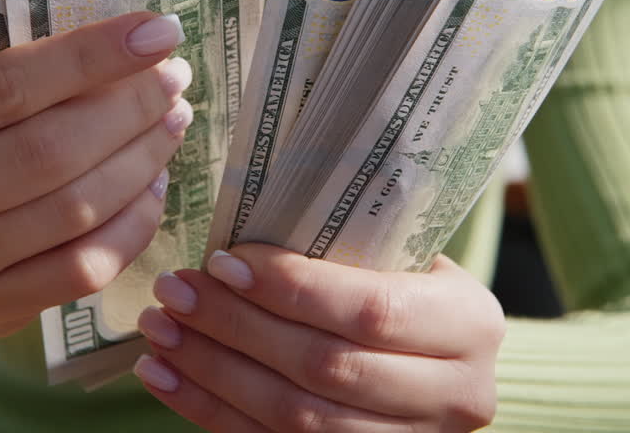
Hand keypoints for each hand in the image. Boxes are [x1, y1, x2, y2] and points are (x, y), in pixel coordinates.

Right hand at [0, 12, 192, 343]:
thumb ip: (7, 76)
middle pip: (48, 150)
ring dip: (141, 159)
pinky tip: (153, 185)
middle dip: (128, 108)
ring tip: (171, 123)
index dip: (91, 56)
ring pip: (75, 209)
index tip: (157, 32)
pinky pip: (85, 266)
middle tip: (174, 79)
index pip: (5, 86)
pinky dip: (134, 222)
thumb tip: (128, 43)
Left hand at [133, 245, 504, 431]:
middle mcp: (453, 394)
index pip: (370, 309)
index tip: (224, 261)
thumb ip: (352, 246)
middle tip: (176, 291)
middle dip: (237, 327)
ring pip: (294, 417)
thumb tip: (244, 217)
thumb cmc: (413, 290)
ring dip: (213, 372)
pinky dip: (210, 411)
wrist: (445, 366)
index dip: (291, 288)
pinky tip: (166, 376)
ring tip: (160, 330)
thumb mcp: (410, 259)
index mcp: (469, 324)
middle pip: (325, 367)